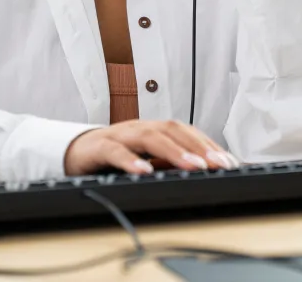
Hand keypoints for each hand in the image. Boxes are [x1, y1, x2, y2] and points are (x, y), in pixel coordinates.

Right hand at [63, 120, 239, 175]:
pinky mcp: (99, 147)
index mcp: (153, 130)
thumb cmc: (112, 156)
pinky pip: (115, 151)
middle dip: (199, 147)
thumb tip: (201, 174)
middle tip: (219, 164)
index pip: (186, 132)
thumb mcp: (145, 160)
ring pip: (149, 136)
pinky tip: (144, 172)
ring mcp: (120, 134)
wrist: (73, 151)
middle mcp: (139, 128)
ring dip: (175, 152)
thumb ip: (167, 164)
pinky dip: (131, 161)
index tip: (228, 162)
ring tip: (194, 167)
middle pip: (173, 130)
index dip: (208, 144)